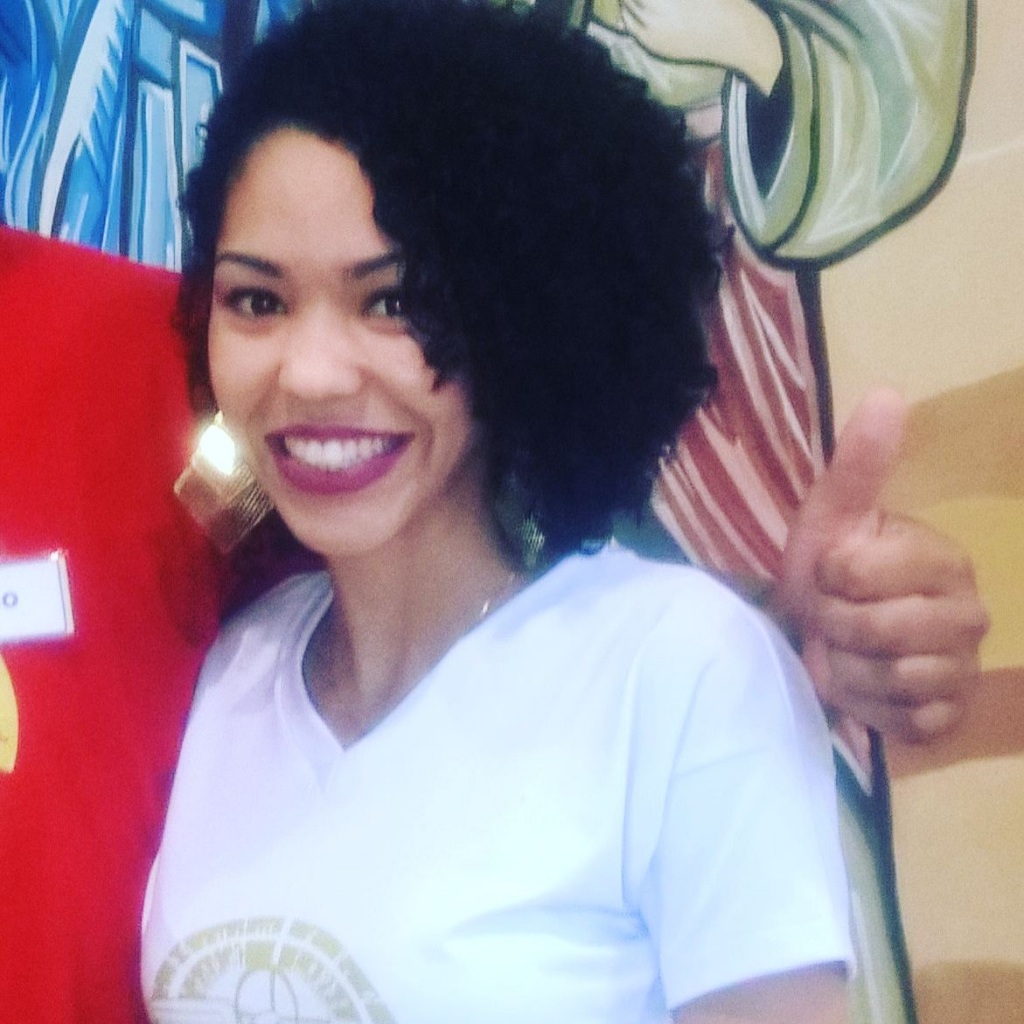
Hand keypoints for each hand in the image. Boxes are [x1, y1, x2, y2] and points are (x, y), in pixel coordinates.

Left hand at [772, 389, 989, 743]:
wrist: (820, 635)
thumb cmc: (827, 572)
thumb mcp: (833, 515)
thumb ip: (860, 464)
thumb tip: (889, 392)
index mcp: (945, 560)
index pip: (860, 574)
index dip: (828, 577)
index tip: (830, 572)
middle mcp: (970, 615)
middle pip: (878, 631)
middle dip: (834, 624)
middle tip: (832, 617)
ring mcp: (964, 671)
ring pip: (889, 678)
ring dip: (845, 668)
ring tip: (845, 650)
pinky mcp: (947, 719)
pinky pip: (900, 721)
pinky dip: (865, 707)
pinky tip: (862, 686)